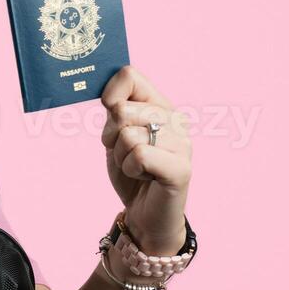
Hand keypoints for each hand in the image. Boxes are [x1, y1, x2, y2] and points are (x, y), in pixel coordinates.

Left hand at [99, 65, 192, 254]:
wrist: (146, 214)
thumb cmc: (131, 172)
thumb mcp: (116, 135)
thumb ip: (114, 109)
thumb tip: (105, 89)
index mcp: (160, 105)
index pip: (130, 75)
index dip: (110, 96)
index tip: (111, 119)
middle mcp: (176, 119)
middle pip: (122, 110)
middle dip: (111, 137)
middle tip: (126, 153)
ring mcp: (182, 144)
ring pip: (128, 135)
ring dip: (121, 157)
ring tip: (137, 168)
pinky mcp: (181, 169)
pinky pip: (140, 155)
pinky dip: (131, 169)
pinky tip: (145, 177)